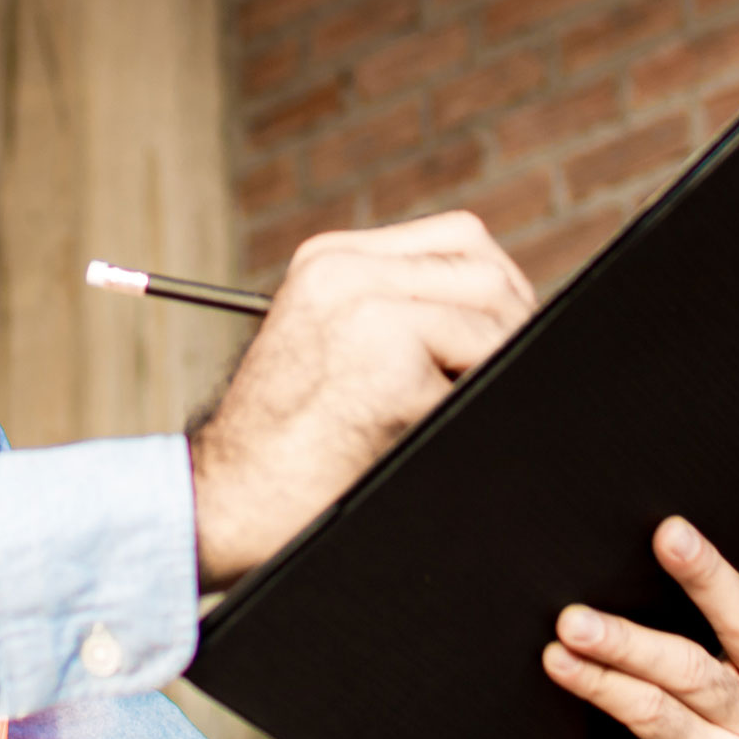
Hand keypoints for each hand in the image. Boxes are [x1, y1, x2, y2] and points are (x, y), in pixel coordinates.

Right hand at [187, 210, 533, 590]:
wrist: (225, 499)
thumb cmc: (284, 442)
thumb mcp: (329, 344)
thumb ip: (399, 310)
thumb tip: (507, 314)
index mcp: (330, 258)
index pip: (458, 239)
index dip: (498, 288)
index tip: (506, 335)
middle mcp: (344, 270)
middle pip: (484, 269)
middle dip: (514, 324)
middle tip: (503, 377)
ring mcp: (364, 309)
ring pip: (491, 318)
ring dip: (495, 368)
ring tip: (454, 408)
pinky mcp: (387, 361)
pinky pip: (477, 378)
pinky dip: (466, 412)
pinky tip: (421, 436)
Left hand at [544, 463, 738, 738]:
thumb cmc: (702, 703)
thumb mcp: (727, 656)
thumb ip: (707, 607)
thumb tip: (650, 524)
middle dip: (707, 575)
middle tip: (667, 533)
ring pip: (691, 674)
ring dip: (626, 644)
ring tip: (573, 622)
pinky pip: (652, 719)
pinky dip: (602, 687)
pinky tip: (564, 663)